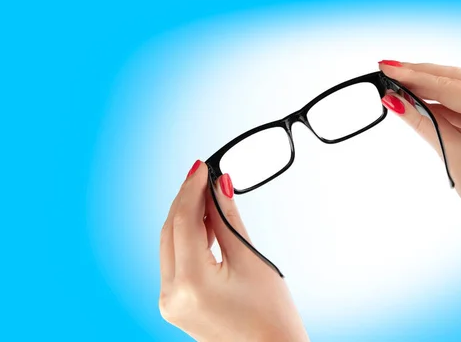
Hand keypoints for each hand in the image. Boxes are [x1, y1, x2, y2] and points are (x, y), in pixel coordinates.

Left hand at [159, 160, 308, 341]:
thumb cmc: (270, 315)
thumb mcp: (250, 260)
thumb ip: (227, 219)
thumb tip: (218, 185)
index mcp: (191, 283)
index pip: (183, 221)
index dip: (192, 189)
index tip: (202, 166)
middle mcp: (172, 295)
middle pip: (170, 231)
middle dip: (185, 200)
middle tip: (202, 174)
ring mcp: (169, 303)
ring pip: (170, 245)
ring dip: (185, 218)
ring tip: (205, 194)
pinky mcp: (175, 305)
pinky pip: (175, 262)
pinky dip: (187, 240)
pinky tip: (202, 224)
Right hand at [379, 61, 460, 310]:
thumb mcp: (453, 153)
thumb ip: (423, 120)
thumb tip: (394, 100)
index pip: (448, 85)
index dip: (413, 76)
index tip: (386, 68)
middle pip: (456, 77)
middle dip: (420, 75)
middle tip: (388, 69)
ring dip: (432, 85)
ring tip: (400, 84)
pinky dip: (448, 98)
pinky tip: (424, 97)